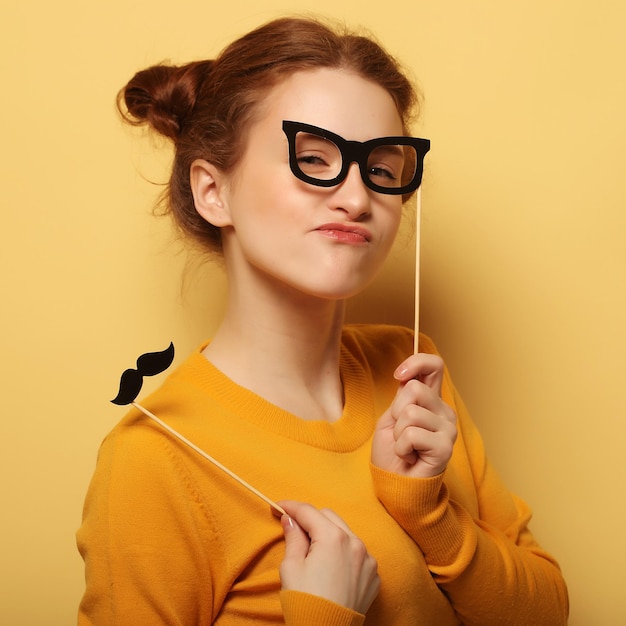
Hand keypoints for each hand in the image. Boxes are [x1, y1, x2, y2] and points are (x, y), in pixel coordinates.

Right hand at [278, 500, 379, 614]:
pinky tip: (332, 566)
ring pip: (345, 533)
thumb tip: (290, 520)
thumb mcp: (291, 567)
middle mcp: (355, 543)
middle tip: (294, 529)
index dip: (291, 507)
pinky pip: (357, 553)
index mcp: (332, 537)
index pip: (308, 511)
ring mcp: (368, 559)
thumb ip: (292, 537)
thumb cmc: (306, 602)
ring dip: (329, 534)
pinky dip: (344, 552)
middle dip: (311, 519)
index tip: (279, 507)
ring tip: (314, 550)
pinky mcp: (373, 574)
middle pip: (329, 517)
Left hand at [371, 353, 456, 477]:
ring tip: (405, 446)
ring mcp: (448, 429)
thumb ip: (402, 396)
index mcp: (432, 401)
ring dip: (398, 433)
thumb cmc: (393, 452)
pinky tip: (410, 456)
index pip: (434, 366)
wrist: (396, 484)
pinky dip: (402, 447)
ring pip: (410, 413)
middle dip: (396, 412)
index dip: (416, 362)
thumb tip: (407, 377)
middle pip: (414, 389)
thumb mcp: (392, 417)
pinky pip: (412, 434)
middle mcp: (444, 411)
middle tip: (400, 432)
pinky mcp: (445, 447)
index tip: (398, 375)